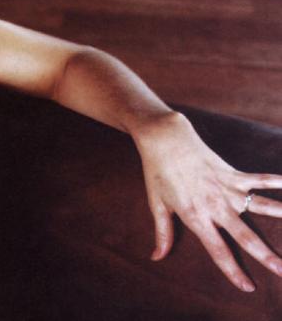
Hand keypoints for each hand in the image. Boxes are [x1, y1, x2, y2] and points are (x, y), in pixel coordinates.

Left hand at [135, 111, 281, 291]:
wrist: (164, 139)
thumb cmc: (157, 172)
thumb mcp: (156, 204)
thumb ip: (162, 233)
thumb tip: (156, 257)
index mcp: (196, 216)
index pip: (217, 250)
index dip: (232, 270)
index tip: (248, 287)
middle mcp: (216, 206)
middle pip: (245, 236)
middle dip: (266, 256)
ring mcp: (227, 188)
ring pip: (261, 207)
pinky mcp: (233, 173)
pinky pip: (260, 179)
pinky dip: (278, 182)